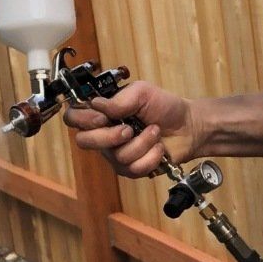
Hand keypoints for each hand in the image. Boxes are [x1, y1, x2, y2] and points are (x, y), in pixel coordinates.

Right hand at [63, 80, 199, 178]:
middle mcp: (104, 133)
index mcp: (102, 112)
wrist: (189, 127)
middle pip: (85, 141)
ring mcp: (116, 153)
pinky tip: (158, 148)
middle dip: (110, 137)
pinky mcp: (131, 168)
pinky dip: (151, 157)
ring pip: (116, 156)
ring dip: (142, 143)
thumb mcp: (142, 92)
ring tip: (154, 132)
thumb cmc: (165, 107)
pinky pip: (133, 168)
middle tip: (130, 129)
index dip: (82, 119)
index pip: (73, 117)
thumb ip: (119, 99)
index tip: (103, 117)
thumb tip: (97, 105)